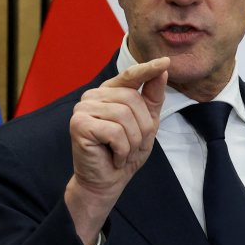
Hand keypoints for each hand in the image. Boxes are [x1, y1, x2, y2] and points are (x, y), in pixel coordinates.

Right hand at [64, 57, 168, 244]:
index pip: (130, 75)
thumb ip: (152, 98)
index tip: (165, 62)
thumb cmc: (124, 152)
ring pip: (124, 116)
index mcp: (109, 92)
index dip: (147, 69)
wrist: (106, 182)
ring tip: (125, 154)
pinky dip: (121, 149)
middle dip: (142, 128)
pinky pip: (114, 131)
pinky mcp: (79, 124)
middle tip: (135, 147)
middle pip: (132, 99)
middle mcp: (93, 96)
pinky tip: (114, 158)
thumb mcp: (146, 124)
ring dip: (132, 141)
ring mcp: (83, 108)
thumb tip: (161, 70)